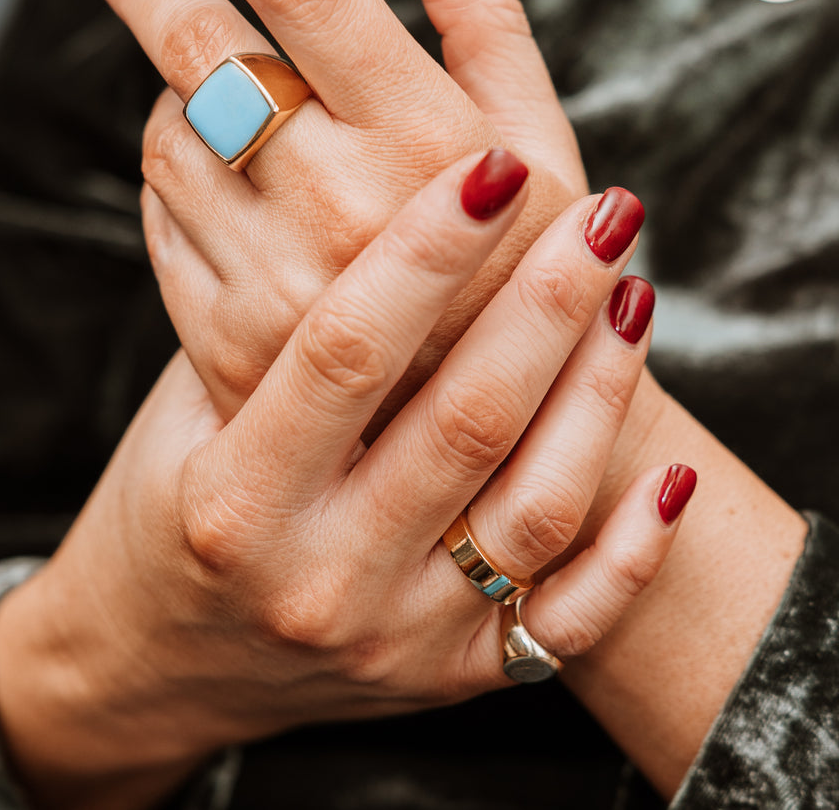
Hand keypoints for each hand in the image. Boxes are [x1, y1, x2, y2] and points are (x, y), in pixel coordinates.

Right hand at [0, 152, 688, 809]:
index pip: (347, 351)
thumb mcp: (184, 407)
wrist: (163, 663)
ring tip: (634, 293)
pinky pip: (572, 621)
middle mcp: (320, 580)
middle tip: (604, 210)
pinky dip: (634, 546)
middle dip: (546, 299)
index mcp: (236, 499)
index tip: (492, 165)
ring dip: (600, 391)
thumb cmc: (170, 503)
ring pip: (537, 507)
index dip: (427, 251)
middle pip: (466, 418)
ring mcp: (399, 639)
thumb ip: (261, 313)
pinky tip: (675, 474)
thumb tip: (341, 164)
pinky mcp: (455, 676)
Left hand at [97, 0, 586, 427]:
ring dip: (178, 95)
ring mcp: (277, 283)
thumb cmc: (530, 274)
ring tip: (226, 102)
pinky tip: (227, 180)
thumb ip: (486, 16)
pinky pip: (160, 213)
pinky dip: (175, 173)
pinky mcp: (227, 337)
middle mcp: (348, 212)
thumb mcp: (547, 146)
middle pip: (208, 53)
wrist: (488, 439)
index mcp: (436, 146)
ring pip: (170, 135)